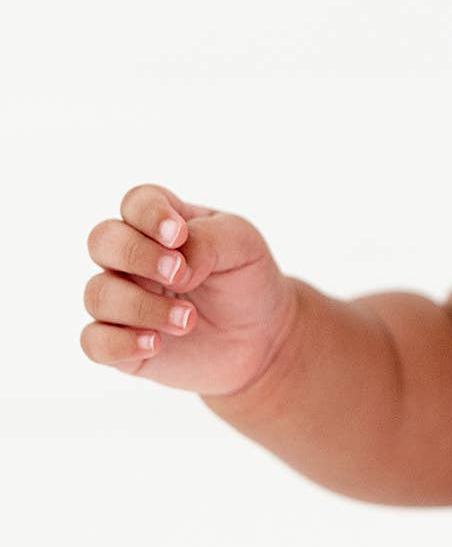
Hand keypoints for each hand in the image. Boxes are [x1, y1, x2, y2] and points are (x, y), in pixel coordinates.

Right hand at [82, 183, 300, 399]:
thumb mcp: (242, 245)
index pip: (135, 203)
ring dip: (142, 307)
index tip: (179, 235)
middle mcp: (132, 259)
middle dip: (136, 255)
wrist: (261, 337)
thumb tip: (176, 267)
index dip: (150, 215)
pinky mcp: (121, 343)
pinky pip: (94, 342)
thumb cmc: (245, 280)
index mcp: (161, 224)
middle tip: (178, 274)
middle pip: (102, 241)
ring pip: (98, 294)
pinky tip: (156, 344)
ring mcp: (123, 300)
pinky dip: (120, 343)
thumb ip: (207, 239)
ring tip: (189, 320)